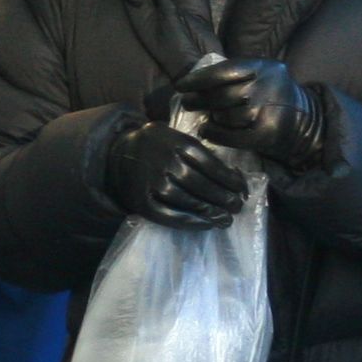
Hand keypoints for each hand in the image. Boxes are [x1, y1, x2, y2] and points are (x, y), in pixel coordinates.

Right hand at [102, 119, 250, 228]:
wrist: (119, 155)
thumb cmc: (157, 147)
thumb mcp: (178, 138)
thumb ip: (202, 153)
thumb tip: (234, 175)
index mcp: (179, 144)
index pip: (213, 166)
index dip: (232, 181)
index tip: (243, 191)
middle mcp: (168, 163)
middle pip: (204, 185)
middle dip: (225, 199)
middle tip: (237, 207)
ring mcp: (155, 184)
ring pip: (191, 202)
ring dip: (212, 213)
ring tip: (226, 219)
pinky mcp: (145, 203)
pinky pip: (173, 216)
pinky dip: (193, 223)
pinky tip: (206, 224)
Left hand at [173, 57, 324, 168]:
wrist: (306, 120)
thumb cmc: (273, 96)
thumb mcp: (261, 75)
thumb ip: (235, 75)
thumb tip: (194, 83)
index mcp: (264, 67)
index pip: (224, 70)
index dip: (198, 78)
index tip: (181, 85)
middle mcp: (267, 86)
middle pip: (222, 94)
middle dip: (199, 99)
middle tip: (187, 103)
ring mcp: (268, 111)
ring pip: (226, 115)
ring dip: (210, 117)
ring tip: (204, 117)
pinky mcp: (267, 133)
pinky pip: (232, 136)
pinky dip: (215, 134)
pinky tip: (206, 132)